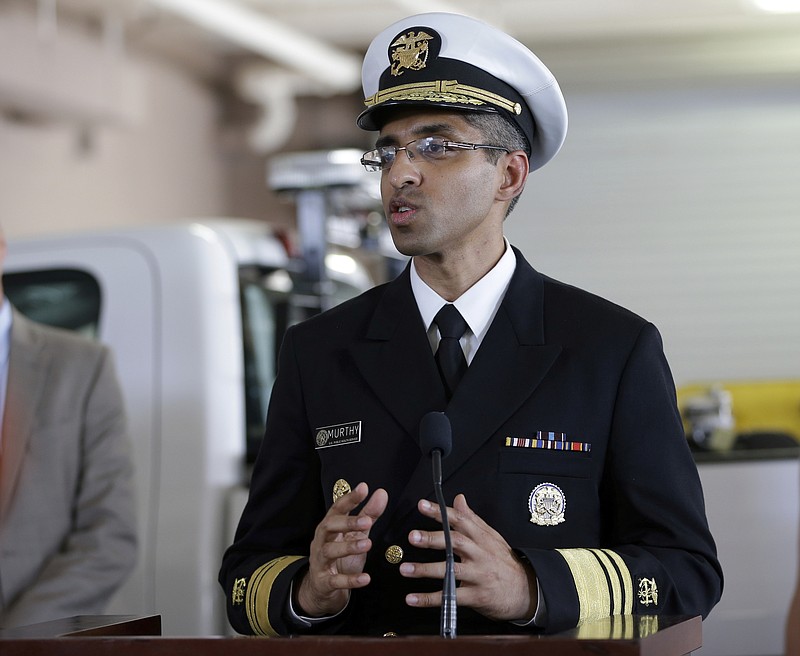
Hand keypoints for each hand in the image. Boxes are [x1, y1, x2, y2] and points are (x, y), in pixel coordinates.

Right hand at [295, 482, 387, 616]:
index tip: (363, 487)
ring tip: (368, 544)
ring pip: (330, 551)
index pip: (337, 508)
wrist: (322, 589)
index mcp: (330, 526)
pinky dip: (350, 580)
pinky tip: (366, 578)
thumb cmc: (340, 557)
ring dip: (348, 547)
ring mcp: (320, 561)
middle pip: (329, 526)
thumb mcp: (356, 535)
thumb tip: (382, 493)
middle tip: (367, 521)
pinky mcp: (324, 582)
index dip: (349, 498)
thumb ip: (368, 515)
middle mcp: (321, 541)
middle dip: (347, 522)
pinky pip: (335, 581)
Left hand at [400, 493, 536, 621]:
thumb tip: (458, 499)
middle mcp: (479, 554)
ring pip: (450, 571)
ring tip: (404, 569)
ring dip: (425, 570)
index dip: (440, 512)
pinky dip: (430, 599)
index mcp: (481, 538)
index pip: (459, 520)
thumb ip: (472, 519)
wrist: (527, 591)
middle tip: (412, 536)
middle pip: (455, 543)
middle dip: (432, 539)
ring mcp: (478, 575)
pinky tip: (412, 599)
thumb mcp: (491, 537)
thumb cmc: (504, 561)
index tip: (422, 505)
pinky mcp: (476, 596)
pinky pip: (450, 598)